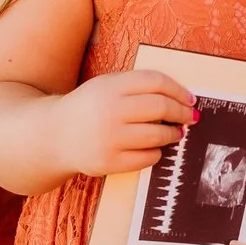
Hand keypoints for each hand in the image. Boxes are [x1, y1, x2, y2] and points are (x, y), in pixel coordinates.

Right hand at [51, 69, 196, 178]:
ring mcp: (109, 138)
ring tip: (176, 133)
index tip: (191, 99)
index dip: (179, 90)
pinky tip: (155, 148)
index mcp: (110, 86)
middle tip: (190, 117)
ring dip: (173, 134)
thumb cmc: (89, 108)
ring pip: (157, 135)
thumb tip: (181, 98)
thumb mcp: (106, 86)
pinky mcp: (109, 162)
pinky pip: (147, 157)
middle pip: (161, 107)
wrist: (54, 136)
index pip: (156, 82)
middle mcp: (109, 111)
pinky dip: (157, 152)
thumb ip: (137, 86)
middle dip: (182, 113)